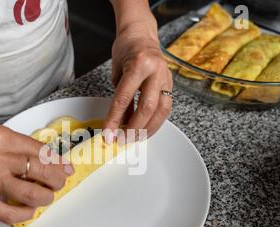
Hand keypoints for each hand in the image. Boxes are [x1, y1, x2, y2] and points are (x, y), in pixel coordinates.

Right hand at [0, 121, 73, 223]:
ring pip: (31, 194)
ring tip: (45, 196)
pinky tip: (28, 210)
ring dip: (45, 197)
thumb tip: (43, 157)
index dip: (59, 162)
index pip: (41, 151)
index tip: (66, 168)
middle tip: (59, 182)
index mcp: (0, 136)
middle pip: (42, 171)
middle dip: (58, 179)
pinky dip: (24, 214)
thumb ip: (15, 144)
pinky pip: (9, 213)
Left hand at [104, 8, 172, 139]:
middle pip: (147, 107)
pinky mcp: (171, 84)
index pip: (124, 98)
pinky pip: (166, 108)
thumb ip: (120, 97)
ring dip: (148, 129)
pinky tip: (146, 130)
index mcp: (139, 64)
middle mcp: (156, 71)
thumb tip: (118, 123)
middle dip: (134, 128)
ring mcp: (166, 77)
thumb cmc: (126, 50)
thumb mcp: (117, 72)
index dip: (115, 119)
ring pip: (161, 110)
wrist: (141, 34)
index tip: (108, 133)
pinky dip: (156, 121)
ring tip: (136, 139)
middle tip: (123, 140)